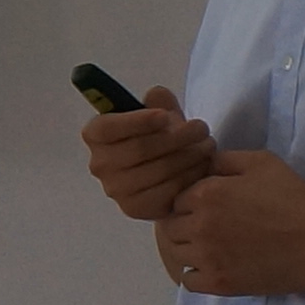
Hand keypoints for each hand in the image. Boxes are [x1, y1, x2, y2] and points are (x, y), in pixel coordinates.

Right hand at [81, 85, 214, 222]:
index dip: (137, 121)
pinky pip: (167, 192)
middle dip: (177, 137)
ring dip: (189, 156)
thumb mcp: (158, 114)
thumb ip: (158, 102)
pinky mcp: (136, 209)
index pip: (108, 127)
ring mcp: (116, 190)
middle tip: (202, 129)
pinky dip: (190, 178)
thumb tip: (157, 95)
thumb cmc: (158, 137)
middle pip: (139, 149)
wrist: (163, 174)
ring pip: (158, 170)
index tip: (165, 116)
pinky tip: (203, 167)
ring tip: (208, 145)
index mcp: (96, 135)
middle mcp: (100, 164)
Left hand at [155, 149, 304, 300]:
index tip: (206, 205)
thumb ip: (224, 159)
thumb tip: (201, 165)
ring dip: (188, 248)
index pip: (175, 198)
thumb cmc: (294, 198)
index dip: (189, 200)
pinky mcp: (220, 284)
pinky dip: (195, 274)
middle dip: (185, 223)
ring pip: (176, 254)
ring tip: (211, 246)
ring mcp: (208, 258)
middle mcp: (199, 226)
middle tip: (209, 226)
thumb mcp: (262, 162)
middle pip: (171, 226)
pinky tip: (213, 265)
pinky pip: (188, 281)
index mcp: (206, 194)